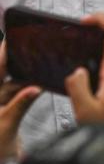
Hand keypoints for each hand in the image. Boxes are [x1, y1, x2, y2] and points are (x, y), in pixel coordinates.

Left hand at [0, 43, 41, 159]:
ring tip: (39, 77)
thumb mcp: (7, 125)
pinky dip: (25, 94)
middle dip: (19, 67)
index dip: (3, 53)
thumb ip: (21, 104)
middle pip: (4, 75)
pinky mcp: (3, 113)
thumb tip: (35, 88)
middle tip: (34, 57)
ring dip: (25, 83)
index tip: (11, 38)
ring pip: (11, 87)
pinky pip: (15, 98)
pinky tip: (36, 90)